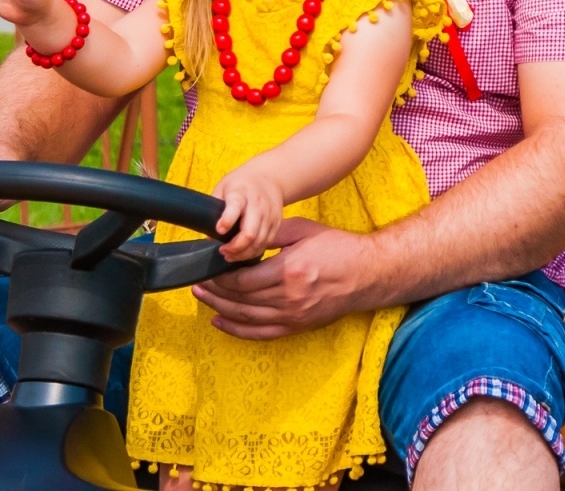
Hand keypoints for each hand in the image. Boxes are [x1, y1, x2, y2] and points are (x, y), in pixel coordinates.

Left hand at [192, 218, 374, 338]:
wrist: (367, 273)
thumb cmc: (337, 248)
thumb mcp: (303, 231)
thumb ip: (271, 234)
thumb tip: (242, 239)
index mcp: (288, 271)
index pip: (242, 280)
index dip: (220, 276)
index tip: (208, 268)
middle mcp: (288, 297)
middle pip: (240, 299)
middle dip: (214, 292)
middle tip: (197, 283)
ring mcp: (293, 315)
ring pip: (246, 317)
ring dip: (220, 309)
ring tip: (202, 299)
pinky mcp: (297, 326)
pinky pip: (261, 333)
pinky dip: (237, 330)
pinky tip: (220, 323)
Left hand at [211, 167, 284, 262]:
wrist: (270, 177)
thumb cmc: (241, 183)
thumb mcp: (223, 187)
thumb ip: (215, 209)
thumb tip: (210, 236)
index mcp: (241, 193)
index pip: (235, 207)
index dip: (227, 220)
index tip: (219, 230)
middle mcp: (257, 204)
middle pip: (250, 233)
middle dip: (235, 247)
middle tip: (223, 250)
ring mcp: (269, 215)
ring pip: (259, 242)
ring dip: (243, 254)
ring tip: (230, 255)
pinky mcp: (277, 223)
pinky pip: (266, 243)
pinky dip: (254, 251)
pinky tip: (244, 253)